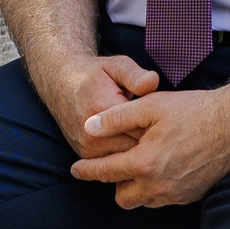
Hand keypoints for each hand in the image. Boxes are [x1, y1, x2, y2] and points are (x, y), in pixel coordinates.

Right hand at [36, 51, 160, 158]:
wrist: (62, 85)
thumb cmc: (95, 74)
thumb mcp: (116, 66)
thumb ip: (135, 75)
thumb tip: (153, 82)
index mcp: (103, 109)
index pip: (142, 128)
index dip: (158, 126)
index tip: (166, 120)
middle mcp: (93, 133)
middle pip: (136, 148)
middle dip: (150, 141)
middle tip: (162, 132)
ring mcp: (88, 147)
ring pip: (126, 159)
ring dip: (138, 151)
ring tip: (149, 137)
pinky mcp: (86, 155)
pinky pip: (114, 162)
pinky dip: (125, 155)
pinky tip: (132, 142)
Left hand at [69, 86, 229, 208]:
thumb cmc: (194, 111)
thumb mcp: (151, 105)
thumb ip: (116, 118)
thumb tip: (89, 126)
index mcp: (144, 163)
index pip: (105, 172)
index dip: (86, 171)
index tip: (76, 170)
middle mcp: (158, 185)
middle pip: (122, 197)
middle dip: (114, 183)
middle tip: (118, 163)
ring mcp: (176, 194)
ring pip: (143, 202)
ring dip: (136, 188)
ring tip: (140, 164)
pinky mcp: (191, 196)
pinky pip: (163, 200)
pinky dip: (156, 189)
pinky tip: (162, 167)